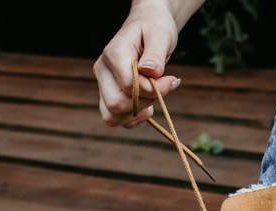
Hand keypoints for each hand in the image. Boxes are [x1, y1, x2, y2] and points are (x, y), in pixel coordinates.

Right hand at [93, 0, 181, 127]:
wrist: (147, 26)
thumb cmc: (155, 29)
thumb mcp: (160, 35)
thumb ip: (155, 54)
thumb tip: (151, 72)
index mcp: (113, 53)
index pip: (129, 85)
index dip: (152, 89)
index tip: (171, 80)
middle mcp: (103, 70)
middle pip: (116, 104)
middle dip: (145, 102)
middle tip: (161, 88)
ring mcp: (103, 84)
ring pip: (111, 116)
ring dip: (136, 114)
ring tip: (152, 100)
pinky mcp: (108, 95)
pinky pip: (114, 119)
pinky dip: (132, 119)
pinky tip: (146, 107)